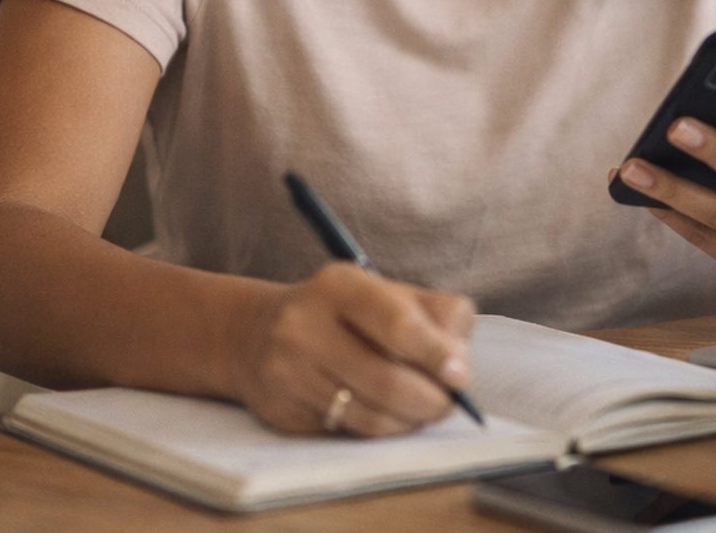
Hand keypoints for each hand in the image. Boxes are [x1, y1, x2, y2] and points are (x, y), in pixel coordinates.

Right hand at [230, 262, 474, 436]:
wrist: (255, 333)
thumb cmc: (343, 314)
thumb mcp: (387, 294)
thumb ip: (436, 316)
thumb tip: (459, 364)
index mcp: (340, 285)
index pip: (397, 324)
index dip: (436, 355)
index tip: (460, 377)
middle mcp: (305, 324)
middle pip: (387, 380)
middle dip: (430, 400)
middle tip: (447, 404)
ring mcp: (289, 370)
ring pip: (371, 415)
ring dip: (409, 420)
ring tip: (420, 409)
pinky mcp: (282, 409)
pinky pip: (349, 431)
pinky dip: (381, 429)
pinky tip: (387, 415)